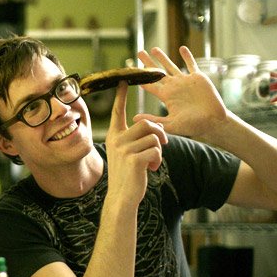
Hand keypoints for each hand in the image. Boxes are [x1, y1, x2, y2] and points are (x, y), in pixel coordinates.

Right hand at [105, 82, 166, 205]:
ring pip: (153, 138)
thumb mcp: (126, 154)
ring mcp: (124, 150)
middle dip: (159, 133)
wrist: (122, 196)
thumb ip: (135, 140)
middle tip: (163, 144)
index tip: (124, 80)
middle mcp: (116, 140)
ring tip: (153, 162)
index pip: (117, 112)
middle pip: (146, 124)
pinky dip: (158, 160)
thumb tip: (156, 132)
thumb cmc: (128, 175)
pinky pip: (155, 150)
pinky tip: (151, 169)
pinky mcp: (133, 159)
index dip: (121, 96)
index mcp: (114, 136)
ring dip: (159, 150)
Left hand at [134, 46, 227, 139]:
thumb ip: (153, 119)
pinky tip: (181, 48)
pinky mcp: (198, 78)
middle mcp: (174, 87)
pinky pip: (191, 64)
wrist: (212, 122)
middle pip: (158, 72)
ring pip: (171, 66)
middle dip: (148, 62)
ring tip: (154, 49)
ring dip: (163, 57)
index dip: (141, 78)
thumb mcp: (170, 124)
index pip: (150, 85)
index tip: (131, 71)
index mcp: (166, 96)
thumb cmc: (192, 126)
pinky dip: (187, 56)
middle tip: (139, 52)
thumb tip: (133, 118)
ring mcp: (185, 81)